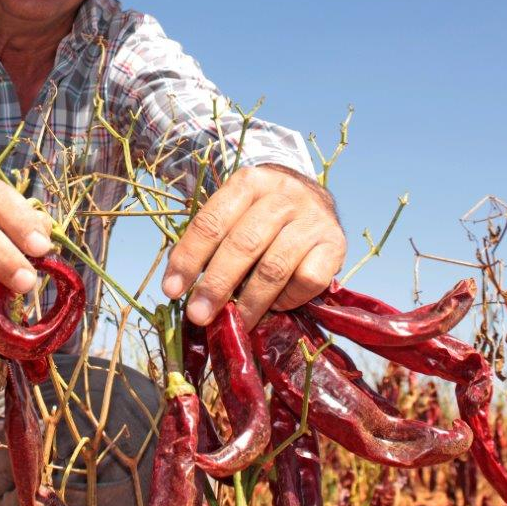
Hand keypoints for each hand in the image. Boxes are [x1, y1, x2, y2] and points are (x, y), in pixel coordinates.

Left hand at [161, 164, 346, 329]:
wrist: (313, 199)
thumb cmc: (262, 214)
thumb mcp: (235, 213)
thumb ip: (212, 242)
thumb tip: (180, 287)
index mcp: (248, 182)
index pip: (211, 222)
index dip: (188, 258)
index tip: (171, 290)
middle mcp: (282, 195)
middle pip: (243, 244)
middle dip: (216, 285)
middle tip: (198, 315)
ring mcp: (312, 218)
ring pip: (274, 267)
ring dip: (250, 302)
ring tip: (235, 323)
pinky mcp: (335, 243)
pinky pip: (307, 280)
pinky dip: (287, 299)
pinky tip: (275, 305)